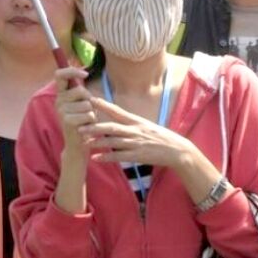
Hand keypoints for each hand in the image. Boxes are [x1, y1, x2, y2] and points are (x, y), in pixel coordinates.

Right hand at [53, 67, 94, 156]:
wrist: (77, 144)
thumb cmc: (83, 121)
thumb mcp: (81, 103)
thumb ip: (81, 91)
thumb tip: (84, 73)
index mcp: (61, 94)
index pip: (60, 75)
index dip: (72, 71)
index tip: (85, 74)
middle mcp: (58, 101)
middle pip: (80, 90)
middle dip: (89, 100)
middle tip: (86, 111)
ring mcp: (61, 111)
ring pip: (87, 104)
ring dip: (92, 112)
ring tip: (86, 120)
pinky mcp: (68, 121)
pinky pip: (89, 115)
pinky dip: (92, 121)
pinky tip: (86, 127)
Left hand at [83, 96, 198, 170]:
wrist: (177, 150)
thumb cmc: (160, 137)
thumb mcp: (146, 126)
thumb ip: (131, 124)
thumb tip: (117, 120)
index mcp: (136, 121)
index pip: (117, 111)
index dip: (104, 105)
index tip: (91, 99)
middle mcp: (135, 131)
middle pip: (111, 127)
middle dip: (95, 127)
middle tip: (80, 126)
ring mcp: (136, 144)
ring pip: (113, 142)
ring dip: (98, 143)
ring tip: (84, 143)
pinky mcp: (138, 156)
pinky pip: (119, 157)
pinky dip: (106, 157)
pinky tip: (96, 158)